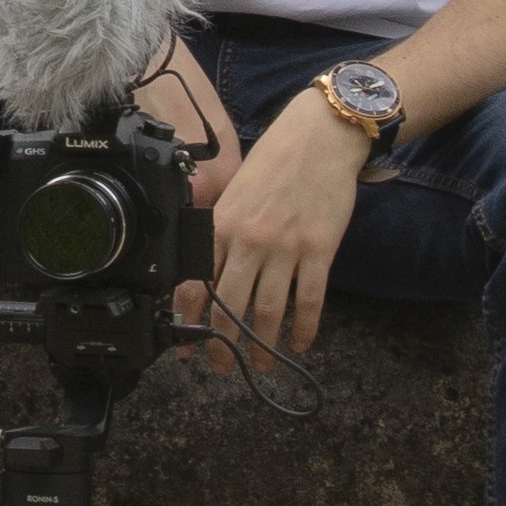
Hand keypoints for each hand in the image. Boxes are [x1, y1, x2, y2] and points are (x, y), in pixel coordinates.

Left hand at [180, 84, 367, 379]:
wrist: (320, 137)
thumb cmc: (276, 159)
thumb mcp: (235, 191)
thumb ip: (222, 228)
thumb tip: (209, 266)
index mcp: (223, 226)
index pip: (198, 283)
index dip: (189, 321)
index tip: (186, 345)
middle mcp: (250, 242)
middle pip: (231, 307)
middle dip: (222, 345)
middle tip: (221, 368)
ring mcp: (286, 249)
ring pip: (268, 311)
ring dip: (262, 345)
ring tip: (260, 366)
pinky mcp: (318, 251)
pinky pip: (309, 301)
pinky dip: (305, 328)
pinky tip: (301, 344)